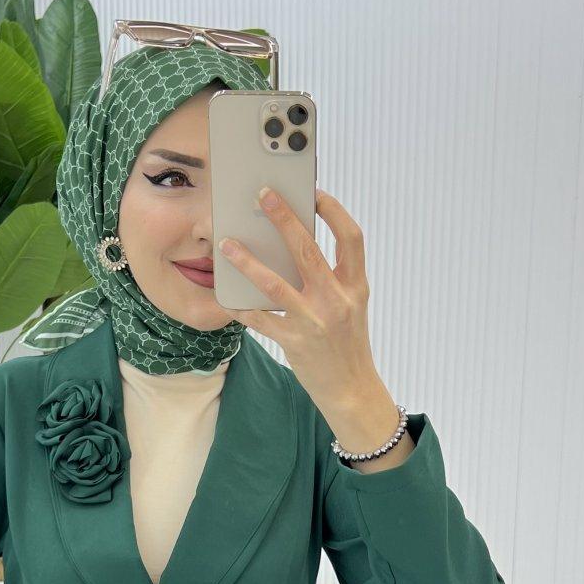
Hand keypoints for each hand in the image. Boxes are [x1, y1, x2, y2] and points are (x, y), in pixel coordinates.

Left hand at [217, 187, 381, 412]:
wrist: (352, 390)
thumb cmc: (347, 343)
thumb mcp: (351, 305)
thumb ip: (332, 277)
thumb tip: (297, 244)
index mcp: (356, 286)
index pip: (351, 237)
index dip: (334, 211)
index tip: (314, 192)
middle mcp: (337, 300)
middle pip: (308, 249)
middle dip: (284, 218)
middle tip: (263, 195)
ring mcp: (314, 321)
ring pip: (275, 283)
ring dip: (248, 261)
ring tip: (227, 244)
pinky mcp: (294, 342)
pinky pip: (260, 319)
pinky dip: (241, 306)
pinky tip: (227, 295)